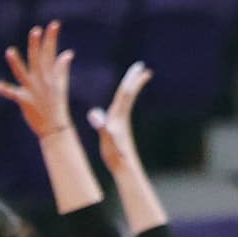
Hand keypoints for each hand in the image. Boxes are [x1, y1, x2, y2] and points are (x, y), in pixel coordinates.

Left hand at [0, 20, 75, 137]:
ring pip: (24, 74)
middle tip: (35, 30)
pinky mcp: (25, 101)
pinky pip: (14, 94)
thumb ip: (62, 68)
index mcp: (50, 75)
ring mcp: (33, 90)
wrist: (55, 128)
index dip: (52, 38)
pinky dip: (6, 90)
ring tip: (9, 52)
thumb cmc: (57, 106)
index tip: (54, 24)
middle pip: (38, 60)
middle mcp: (42, 81)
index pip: (51, 53)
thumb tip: (68, 53)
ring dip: (16, 63)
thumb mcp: (61, 85)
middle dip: (36, 45)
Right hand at [87, 61, 150, 176]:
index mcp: (119, 115)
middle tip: (143, 67)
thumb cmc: (116, 154)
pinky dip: (123, 102)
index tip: (141, 67)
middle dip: (134, 80)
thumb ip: (102, 126)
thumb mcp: (107, 139)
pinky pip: (122, 109)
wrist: (125, 168)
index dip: (131, 80)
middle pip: (129, 94)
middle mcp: (122, 116)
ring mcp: (122, 122)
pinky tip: (120, 103)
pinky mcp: (120, 129)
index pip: (126, 93)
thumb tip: (94, 114)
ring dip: (131, 89)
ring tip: (136, 79)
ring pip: (127, 101)